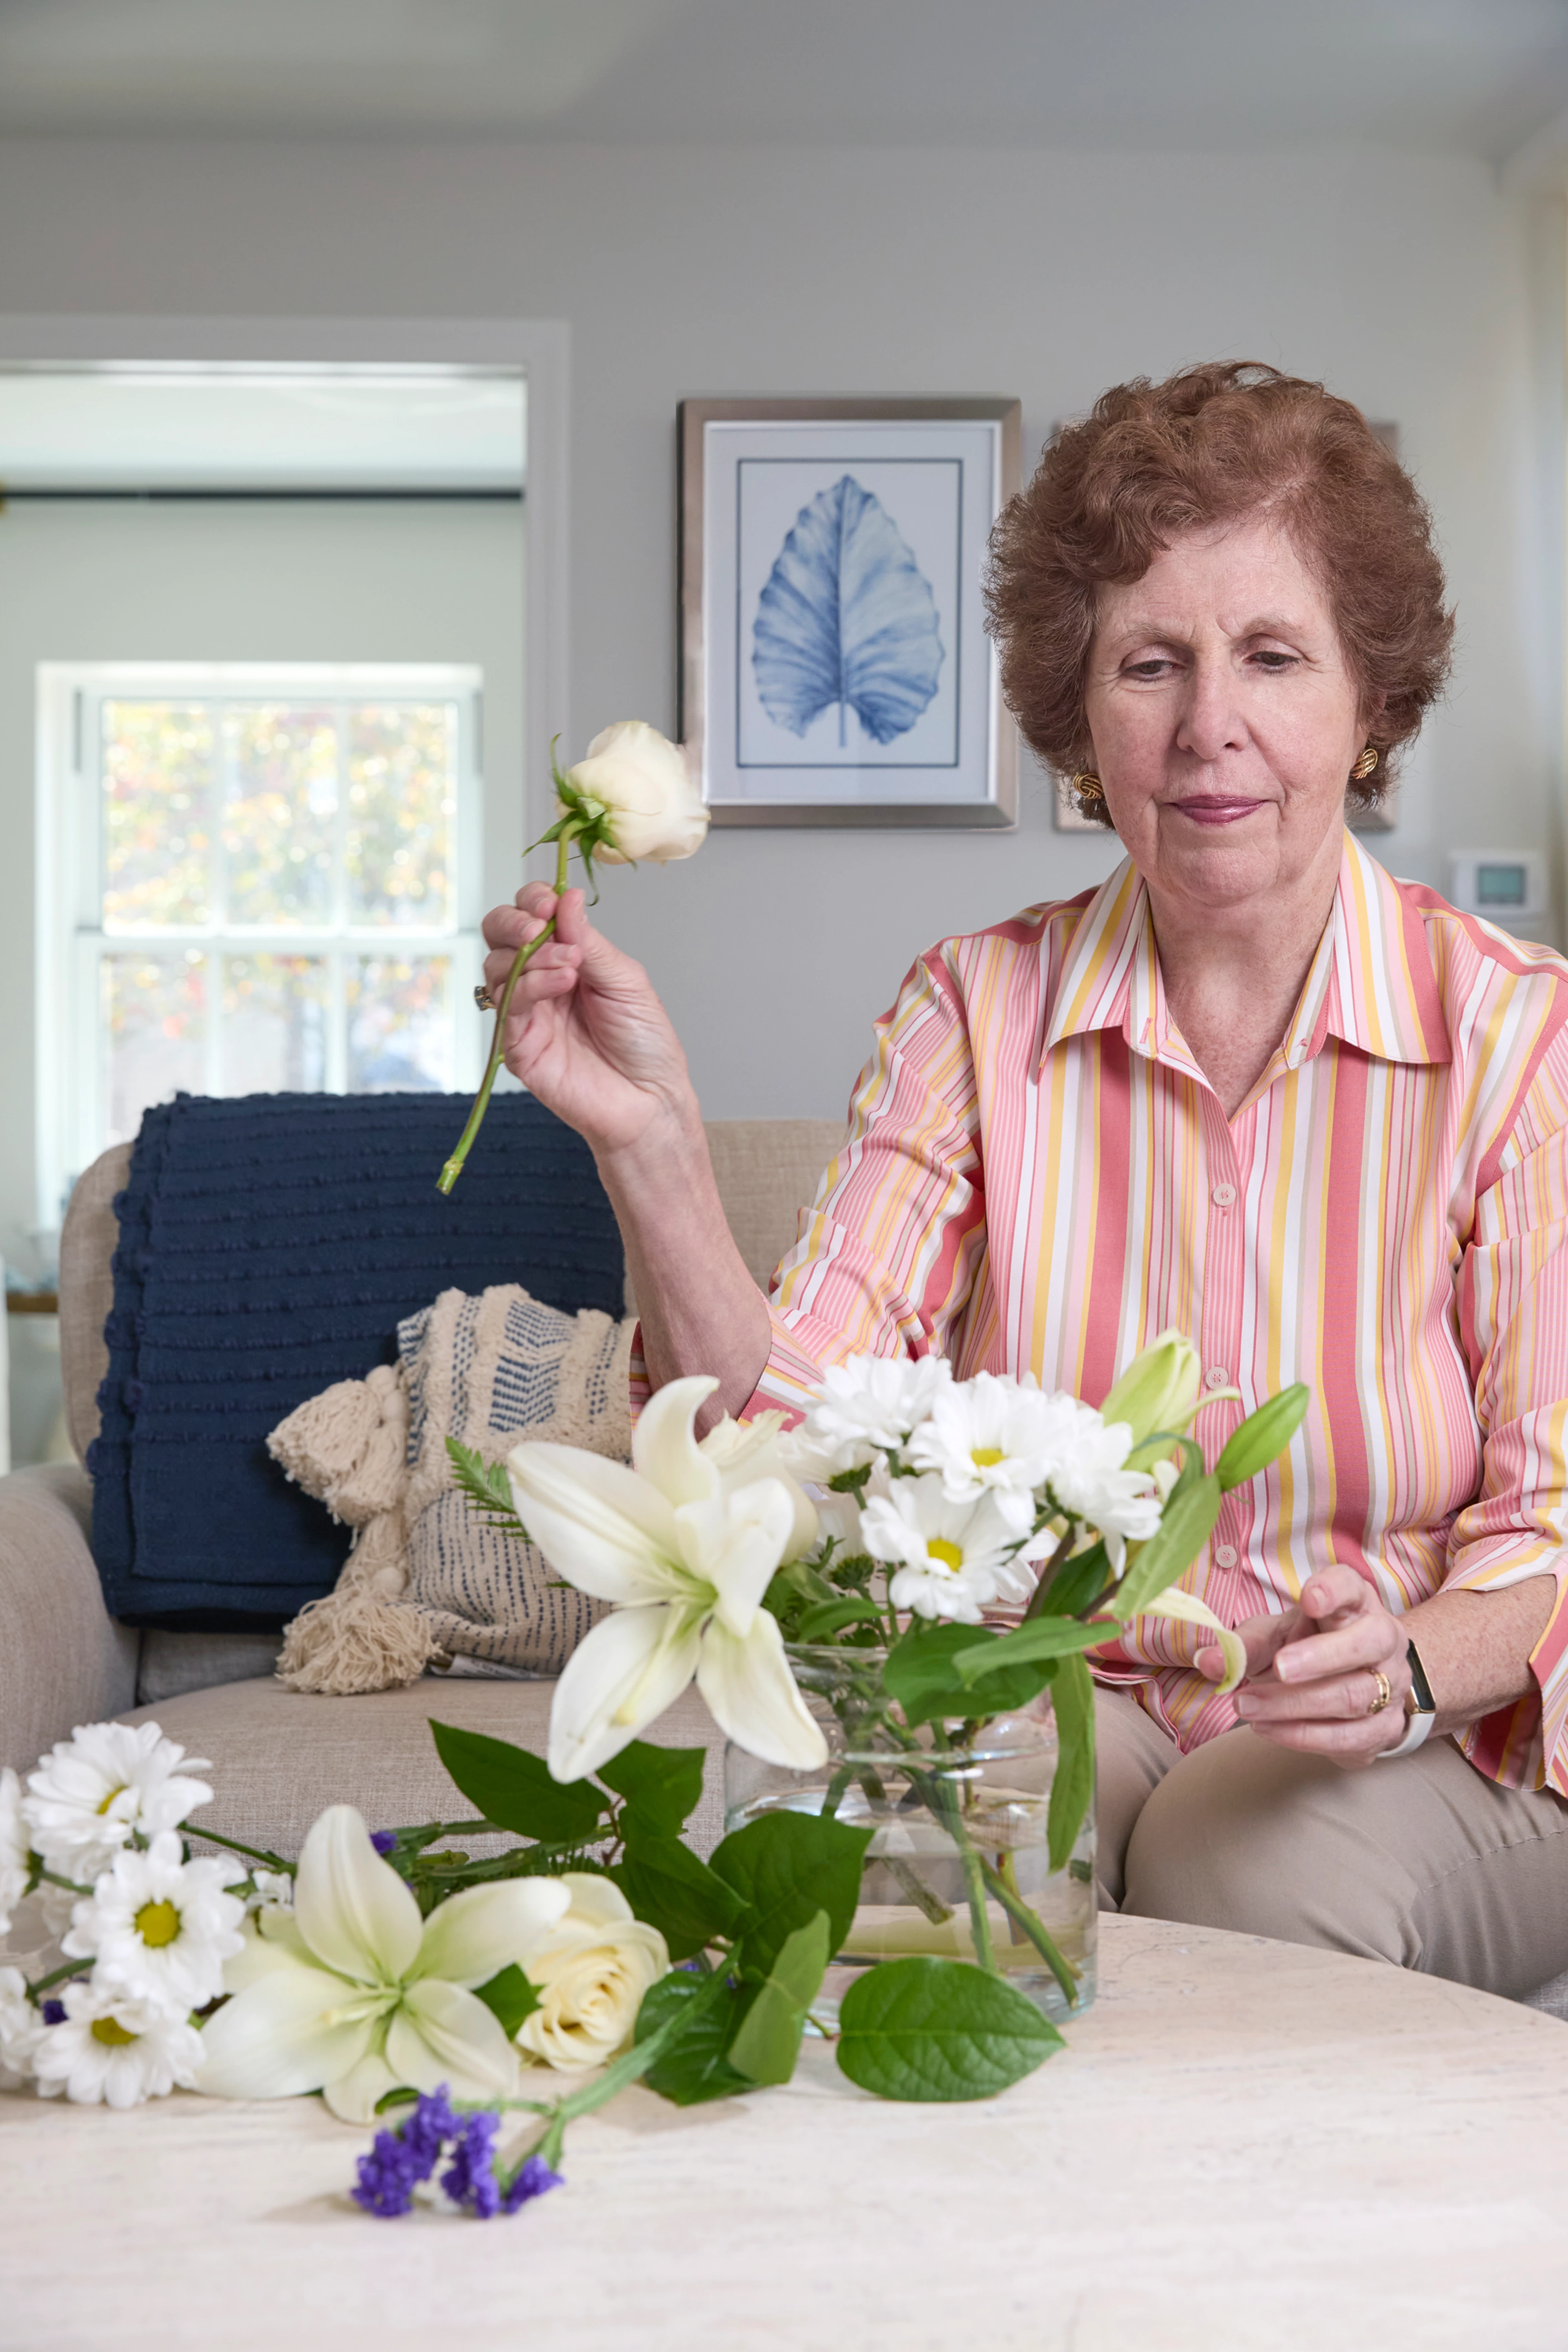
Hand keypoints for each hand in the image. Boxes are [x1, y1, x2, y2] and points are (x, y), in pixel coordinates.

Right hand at [480, 884, 694, 1158]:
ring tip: (572, 966)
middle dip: (514, 921)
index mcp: (565, 958)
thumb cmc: (644, 1041)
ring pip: (496, 967)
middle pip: (498, 935)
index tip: (550, 902)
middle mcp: (538, 981)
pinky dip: (530, 985)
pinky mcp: (517, 1045)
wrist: (650, 1097)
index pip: (530, 916)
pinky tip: (563, 982)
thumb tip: (567, 896)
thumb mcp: (625, 979)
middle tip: (540, 924)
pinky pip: (507, 1006)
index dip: (532, 901)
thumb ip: (590, 940)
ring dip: (531, 956)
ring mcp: (525, 1013)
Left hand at [1193, 1565, 1410, 1768]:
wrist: (1351, 1685)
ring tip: (1248, 1706)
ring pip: (1355, 1695)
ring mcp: (1392, 1684)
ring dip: (1296, 1705)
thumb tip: (1206, 1661)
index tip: (1309, 1600)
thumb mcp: (1274, 1637)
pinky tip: (1268, 1729)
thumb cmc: (1306, 1648)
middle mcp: (1383, 1639)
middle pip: (1366, 1643)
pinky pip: (1349, 1736)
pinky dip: (1303, 1736)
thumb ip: (1242, 1645)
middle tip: (1277, 1668)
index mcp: (1354, 1603)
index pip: (1351, 1586)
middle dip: (1320, 1657)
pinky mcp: (1386, 1727)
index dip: (1333, 1590)